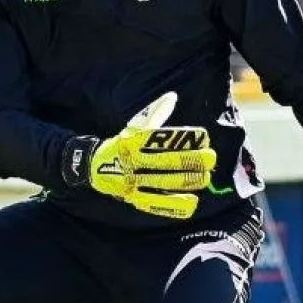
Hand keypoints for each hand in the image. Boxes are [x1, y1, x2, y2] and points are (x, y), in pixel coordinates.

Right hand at [61, 92, 216, 218]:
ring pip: (162, 183)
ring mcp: (131, 181)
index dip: (182, 138)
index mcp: (132, 141)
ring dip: (187, 181)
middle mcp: (131, 161)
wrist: (92, 166)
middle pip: (164, 162)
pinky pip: (155, 204)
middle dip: (190, 160)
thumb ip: (155, 112)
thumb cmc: (121, 142)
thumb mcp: (134, 126)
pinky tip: (192, 202)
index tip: (204, 136)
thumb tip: (172, 97)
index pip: (160, 138)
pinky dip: (174, 205)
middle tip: (211, 158)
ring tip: (205, 177)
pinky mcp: (133, 197)